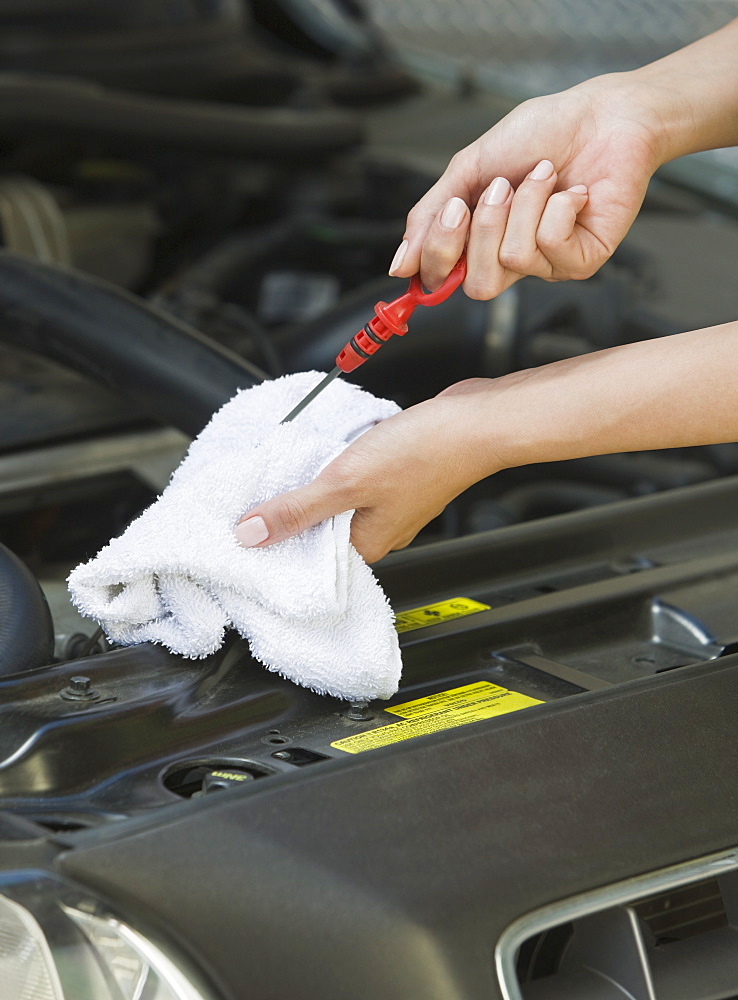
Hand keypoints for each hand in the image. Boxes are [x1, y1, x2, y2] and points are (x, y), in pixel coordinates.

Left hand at [234, 380, 504, 563]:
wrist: (476, 420)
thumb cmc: (427, 453)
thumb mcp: (345, 481)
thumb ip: (298, 509)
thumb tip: (252, 535)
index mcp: (369, 544)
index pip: (309, 553)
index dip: (278, 537)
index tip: (250, 522)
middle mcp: (381, 528)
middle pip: (322, 524)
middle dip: (295, 504)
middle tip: (268, 486)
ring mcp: (392, 501)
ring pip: (339, 496)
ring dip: (319, 478)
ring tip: (301, 461)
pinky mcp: (400, 473)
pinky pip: (357, 473)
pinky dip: (343, 461)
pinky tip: (335, 444)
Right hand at [389, 75, 663, 296]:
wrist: (602, 115)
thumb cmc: (543, 134)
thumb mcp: (469, 168)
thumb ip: (430, 216)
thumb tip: (398, 265)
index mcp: (480, 242)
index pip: (444, 278)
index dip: (440, 251)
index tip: (452, 211)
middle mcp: (511, 260)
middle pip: (476, 285)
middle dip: (483, 229)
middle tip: (501, 187)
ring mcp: (548, 265)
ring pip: (511, 260)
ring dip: (524, 205)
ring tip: (544, 176)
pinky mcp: (582, 261)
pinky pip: (549, 245)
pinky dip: (555, 206)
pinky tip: (573, 192)